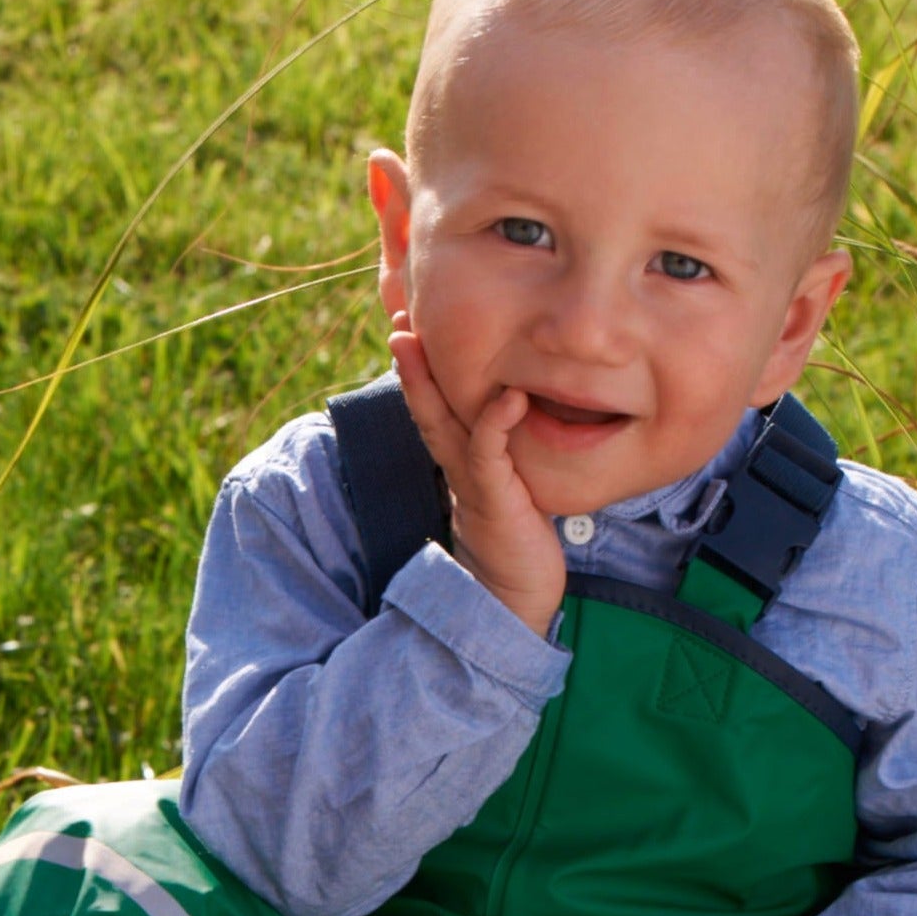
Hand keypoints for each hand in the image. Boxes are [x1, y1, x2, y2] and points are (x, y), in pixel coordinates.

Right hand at [387, 316, 565, 637]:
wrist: (517, 595)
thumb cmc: (519, 538)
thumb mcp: (509, 482)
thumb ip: (505, 449)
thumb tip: (521, 402)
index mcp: (460, 456)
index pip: (434, 402)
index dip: (420, 366)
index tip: (407, 323)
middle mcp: (457, 462)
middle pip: (425, 404)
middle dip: (409, 362)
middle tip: (395, 319)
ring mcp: (471, 479)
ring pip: (442, 422)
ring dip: (425, 382)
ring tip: (412, 340)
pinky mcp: (494, 497)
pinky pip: (489, 452)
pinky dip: (498, 422)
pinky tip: (509, 395)